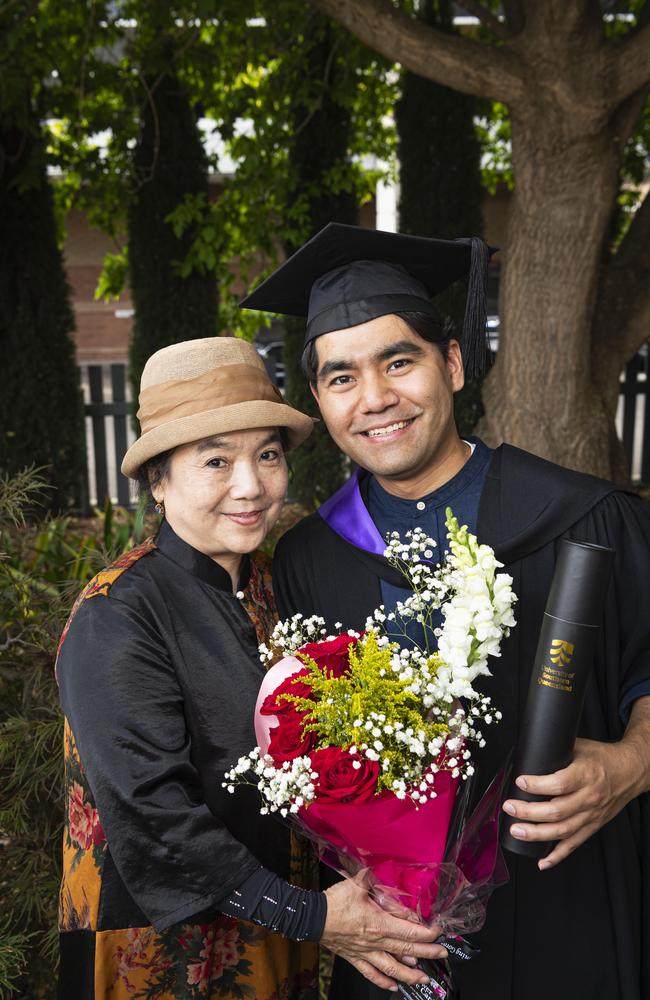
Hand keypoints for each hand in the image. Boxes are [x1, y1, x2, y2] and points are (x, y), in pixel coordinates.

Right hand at [322, 877, 446, 991]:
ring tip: (423, 978)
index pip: (409, 931)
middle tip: (442, 954)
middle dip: (427, 954)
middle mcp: (375, 942)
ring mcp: (365, 953)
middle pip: (406, 951)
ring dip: (410, 975)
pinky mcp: (355, 958)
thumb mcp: (359, 884)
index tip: (438, 931)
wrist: (313, 917)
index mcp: (378, 923)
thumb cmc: (335, 900)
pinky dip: (384, 982)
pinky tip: (394, 986)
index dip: (426, 933)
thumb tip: (394, 883)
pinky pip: (371, 974)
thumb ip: (379, 884)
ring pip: (392, 969)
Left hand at [502, 736, 644, 869]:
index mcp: (586, 775)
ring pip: (562, 831)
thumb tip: (528, 752)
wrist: (630, 772)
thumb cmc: (602, 757)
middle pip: (556, 811)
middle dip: (528, 812)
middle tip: (509, 807)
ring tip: (516, 831)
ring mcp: (591, 815)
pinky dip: (557, 856)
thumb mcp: (579, 746)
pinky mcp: (593, 826)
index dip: (537, 785)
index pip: (559, 784)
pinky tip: (542, 861)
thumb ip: (555, 752)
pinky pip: (574, 844)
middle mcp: (589, 798)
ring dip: (537, 834)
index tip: (520, 781)